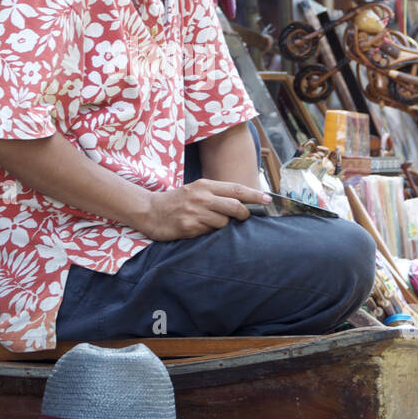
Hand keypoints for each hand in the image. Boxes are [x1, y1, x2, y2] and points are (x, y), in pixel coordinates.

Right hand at [138, 179, 270, 240]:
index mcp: (205, 185)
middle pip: (235, 207)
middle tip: (244, 218)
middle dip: (244, 215)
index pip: (236, 189)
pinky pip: (209, 233)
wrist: (150, 211)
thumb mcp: (196, 190)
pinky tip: (197, 228)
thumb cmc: (176, 201)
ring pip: (223, 223)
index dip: (255, 195)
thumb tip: (243, 203)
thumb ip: (216, 194)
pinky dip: (208, 232)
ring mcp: (195, 212)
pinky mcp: (189, 227)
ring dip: (222, 226)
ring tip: (208, 223)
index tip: (268, 200)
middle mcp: (201, 197)